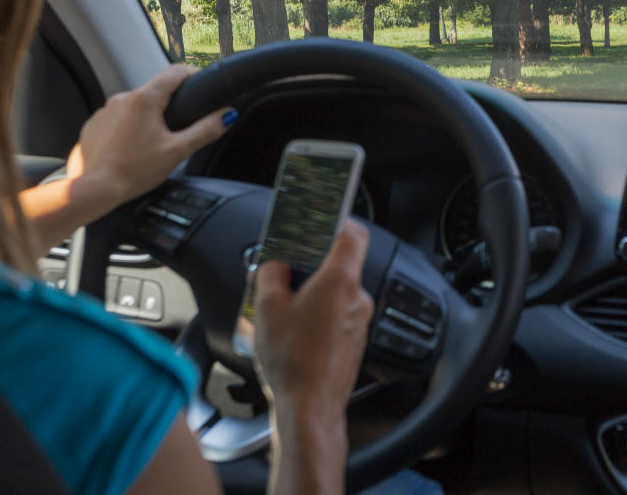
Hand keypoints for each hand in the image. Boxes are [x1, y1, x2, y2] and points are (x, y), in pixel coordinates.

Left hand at [66, 65, 232, 206]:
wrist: (94, 190)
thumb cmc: (133, 171)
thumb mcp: (178, 151)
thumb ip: (205, 130)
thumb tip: (226, 115)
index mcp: (144, 99)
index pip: (174, 72)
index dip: (192, 73)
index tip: (201, 80)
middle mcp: (122, 99)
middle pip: (154, 91)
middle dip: (169, 105)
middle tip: (179, 126)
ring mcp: (104, 111)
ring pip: (135, 107)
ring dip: (147, 119)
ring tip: (153, 144)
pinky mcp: (93, 126)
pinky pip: (116, 120)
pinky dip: (127, 130)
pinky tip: (132, 150)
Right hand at [254, 221, 373, 494]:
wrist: (310, 407)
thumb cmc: (292, 361)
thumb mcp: (266, 307)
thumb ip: (270, 273)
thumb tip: (274, 262)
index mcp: (340, 280)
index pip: (353, 233)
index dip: (337, 221)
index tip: (320, 218)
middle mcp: (357, 297)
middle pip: (340, 263)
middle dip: (311, 264)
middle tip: (285, 270)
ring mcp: (360, 321)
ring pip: (337, 292)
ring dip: (313, 292)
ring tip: (283, 306)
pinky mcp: (355, 341)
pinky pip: (338, 315)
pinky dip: (319, 314)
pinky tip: (295, 329)